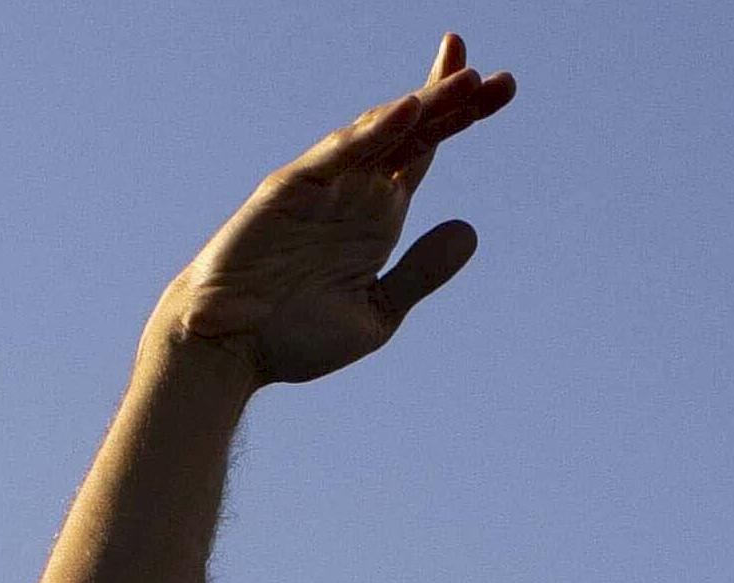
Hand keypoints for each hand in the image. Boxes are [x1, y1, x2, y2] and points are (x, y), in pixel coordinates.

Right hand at [153, 34, 515, 384]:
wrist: (232, 351)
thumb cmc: (295, 336)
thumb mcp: (376, 312)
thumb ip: (420, 272)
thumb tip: (471, 230)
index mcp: (377, 215)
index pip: (425, 151)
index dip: (460, 116)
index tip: (501, 88)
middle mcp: (354, 190)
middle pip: (412, 131)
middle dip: (453, 100)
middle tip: (501, 79)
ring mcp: (323, 185)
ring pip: (380, 133)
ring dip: (423, 106)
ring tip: (466, 82)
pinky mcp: (290, 191)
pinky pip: (337, 155)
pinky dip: (372, 133)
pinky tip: (409, 112)